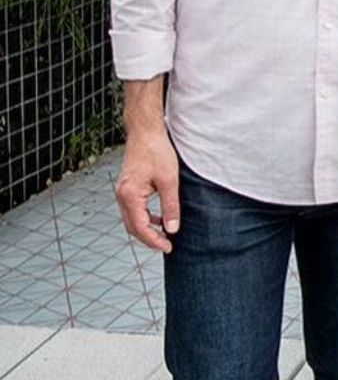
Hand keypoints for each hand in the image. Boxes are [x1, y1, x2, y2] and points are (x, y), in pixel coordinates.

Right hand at [114, 125, 180, 251]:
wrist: (145, 132)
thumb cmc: (156, 151)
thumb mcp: (169, 181)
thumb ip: (170, 206)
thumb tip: (172, 228)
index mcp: (130, 195)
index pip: (140, 227)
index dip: (154, 240)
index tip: (168, 247)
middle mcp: (122, 195)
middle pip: (133, 227)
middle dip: (149, 239)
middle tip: (167, 246)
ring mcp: (122, 191)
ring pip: (132, 219)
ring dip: (147, 229)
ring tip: (164, 235)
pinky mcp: (127, 187)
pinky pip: (133, 209)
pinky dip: (145, 218)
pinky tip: (159, 218)